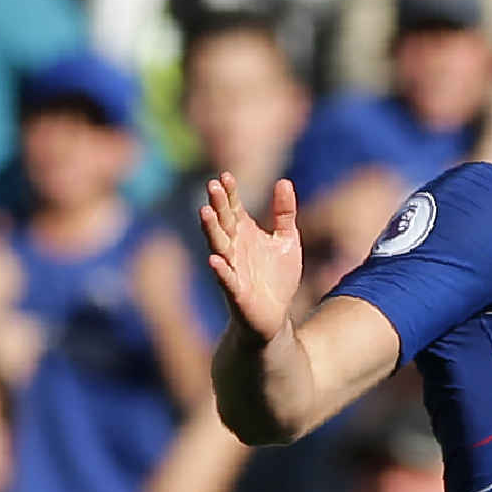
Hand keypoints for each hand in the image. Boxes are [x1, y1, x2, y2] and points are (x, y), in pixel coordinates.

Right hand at [203, 174, 304, 342]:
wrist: (276, 315)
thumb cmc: (277, 277)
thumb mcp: (287, 240)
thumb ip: (284, 213)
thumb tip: (284, 181)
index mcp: (244, 232)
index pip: (233, 207)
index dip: (229, 193)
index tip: (225, 176)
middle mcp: (234, 247)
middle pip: (223, 222)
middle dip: (218, 205)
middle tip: (212, 186)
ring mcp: (232, 268)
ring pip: (219, 246)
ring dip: (211, 230)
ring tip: (204, 212)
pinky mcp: (236, 292)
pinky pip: (226, 279)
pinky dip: (220, 270)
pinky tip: (214, 259)